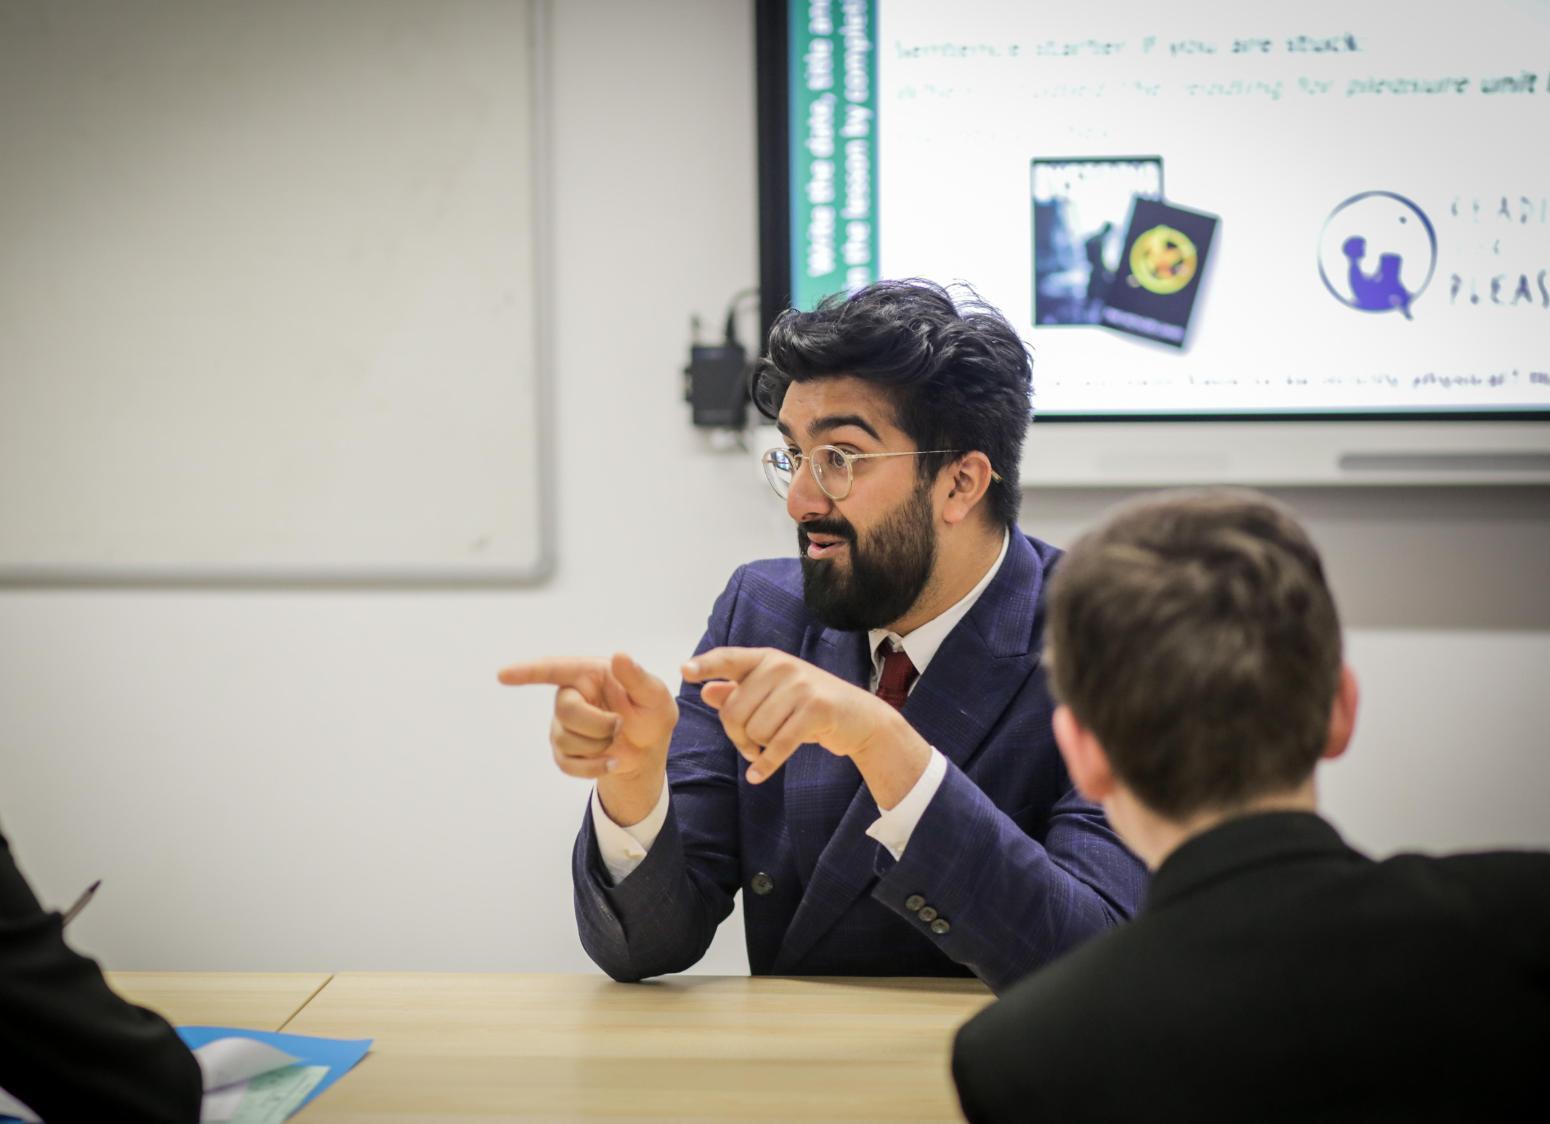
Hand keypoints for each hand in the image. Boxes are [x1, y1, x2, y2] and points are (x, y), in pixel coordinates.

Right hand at [497, 654, 677, 816]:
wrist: (648, 750)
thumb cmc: (650, 713)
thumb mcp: (654, 695)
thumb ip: (637, 677)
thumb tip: (620, 656)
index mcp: (589, 674)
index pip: (554, 669)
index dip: (528, 672)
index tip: (503, 675)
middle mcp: (571, 695)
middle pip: (565, 710)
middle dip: (598, 724)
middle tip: (621, 724)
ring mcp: (563, 724)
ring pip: (566, 739)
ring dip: (599, 746)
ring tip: (616, 739)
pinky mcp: (563, 751)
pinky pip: (567, 764)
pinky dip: (593, 767)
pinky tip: (612, 762)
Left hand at [683, 647, 918, 787]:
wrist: (860, 719)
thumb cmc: (810, 707)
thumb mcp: (775, 696)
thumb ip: (740, 692)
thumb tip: (707, 691)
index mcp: (768, 659)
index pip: (729, 658)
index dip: (706, 665)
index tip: (684, 671)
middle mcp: (782, 667)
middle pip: (734, 710)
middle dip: (739, 736)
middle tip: (752, 745)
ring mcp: (800, 686)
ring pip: (755, 730)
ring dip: (758, 748)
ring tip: (772, 747)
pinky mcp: (816, 709)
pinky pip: (777, 745)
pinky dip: (766, 764)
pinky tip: (758, 775)